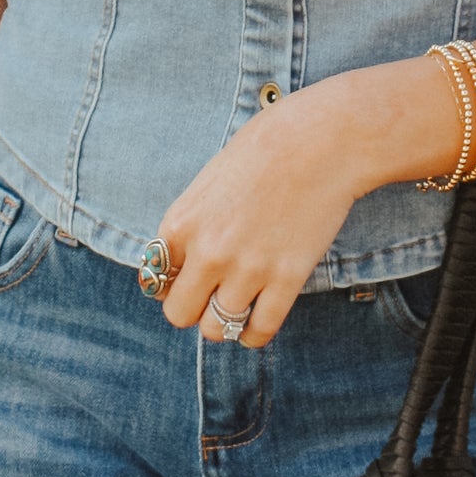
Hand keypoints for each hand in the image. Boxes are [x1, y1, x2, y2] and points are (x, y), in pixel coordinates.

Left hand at [152, 79, 367, 348]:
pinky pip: (259, 330)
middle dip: (193, 310)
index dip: (172, 283)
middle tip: (212, 299)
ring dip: (225, 324)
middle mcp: (207, 251)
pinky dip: (254, 335)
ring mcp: (247, 268)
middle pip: (179, 314)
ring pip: (216, 330)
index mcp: (180, 223)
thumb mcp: (209, 183)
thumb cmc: (265, 151)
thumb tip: (186, 265)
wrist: (321, 141)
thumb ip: (193, 225)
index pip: (154, 279)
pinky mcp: (286, 279)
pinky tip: (256, 325)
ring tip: (238, 310)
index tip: (191, 279)